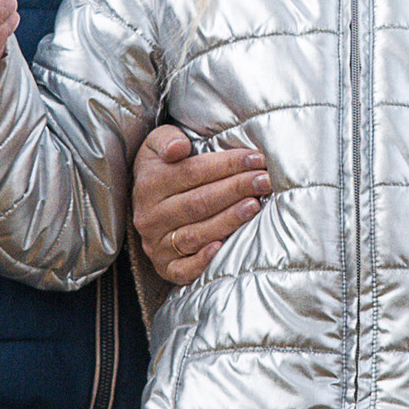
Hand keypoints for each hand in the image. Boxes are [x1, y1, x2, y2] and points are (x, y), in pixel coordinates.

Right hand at [131, 124, 269, 284]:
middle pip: (199, 202)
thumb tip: (178, 148)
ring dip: (228, 220)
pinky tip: (222, 247)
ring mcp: (156, 244)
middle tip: (264, 181)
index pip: (193, 172)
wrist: (143, 201)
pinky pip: (183, 269)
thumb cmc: (162, 167)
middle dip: (236, 189)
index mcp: (149, 183)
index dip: (227, 165)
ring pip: (196, 234)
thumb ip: (167, 139)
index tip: (256, 158)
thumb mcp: (158, 143)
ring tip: (255, 205)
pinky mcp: (164, 267)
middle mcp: (150, 216)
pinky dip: (202, 261)